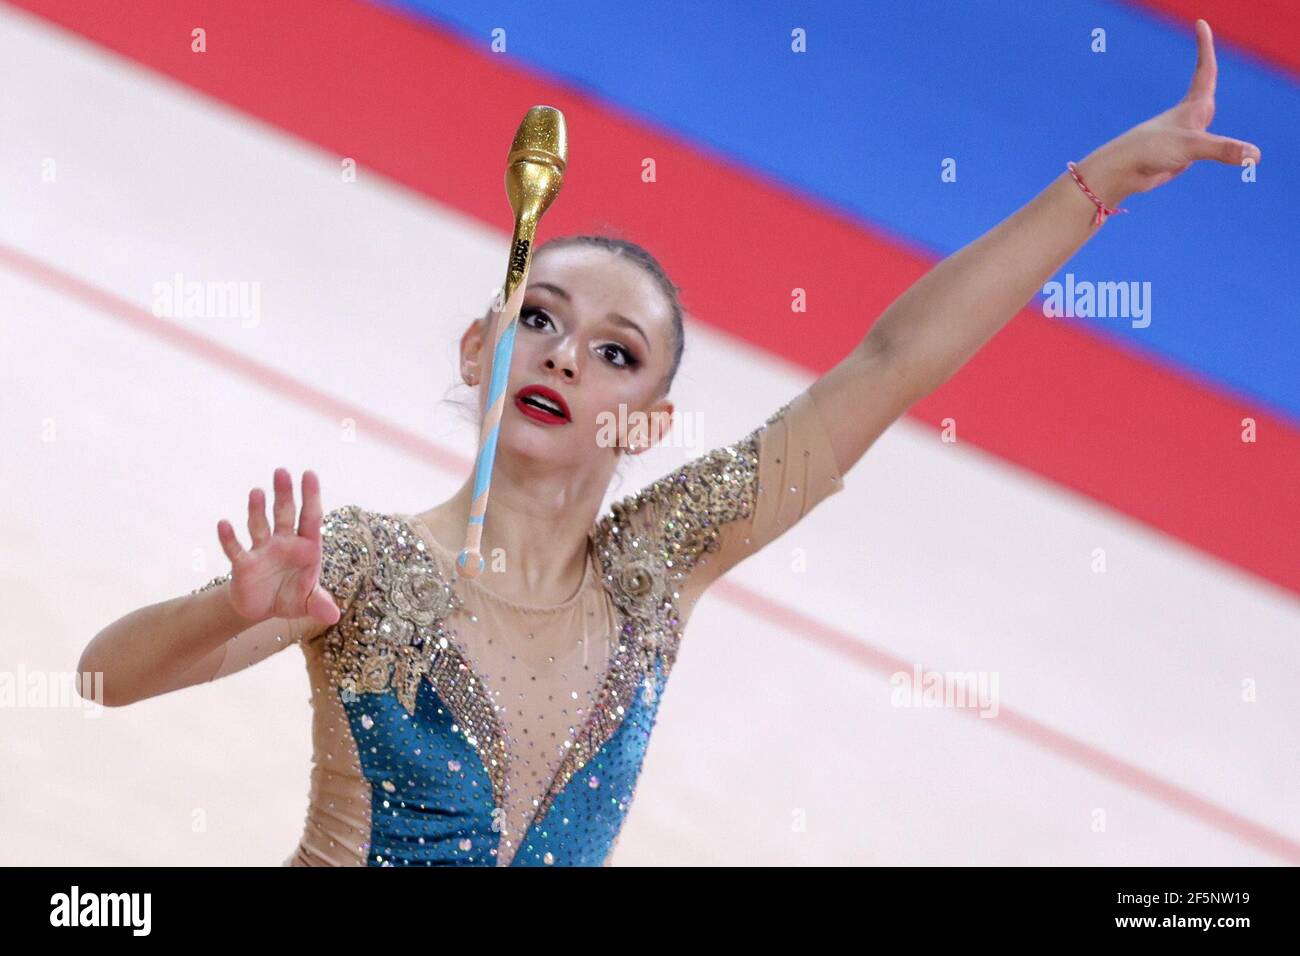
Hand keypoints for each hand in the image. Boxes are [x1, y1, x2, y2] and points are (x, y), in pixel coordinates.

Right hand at [215, 468, 340, 626]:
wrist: (263, 608)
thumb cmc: (291, 597)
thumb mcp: (308, 604)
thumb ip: (320, 605)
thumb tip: (333, 617)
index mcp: (306, 547)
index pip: (311, 518)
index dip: (311, 496)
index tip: (309, 473)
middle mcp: (284, 543)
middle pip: (284, 514)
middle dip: (284, 494)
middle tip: (282, 471)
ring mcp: (263, 551)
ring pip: (260, 525)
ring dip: (257, 510)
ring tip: (257, 492)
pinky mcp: (244, 564)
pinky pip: (236, 549)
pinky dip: (229, 538)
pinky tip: (223, 524)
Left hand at [1078, 19, 1259, 206]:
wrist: (1121, 173)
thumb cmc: (1150, 151)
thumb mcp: (1191, 146)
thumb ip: (1223, 149)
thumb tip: (1255, 156)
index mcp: (1192, 107)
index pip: (1205, 70)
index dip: (1204, 47)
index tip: (1199, 24)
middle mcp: (1187, 119)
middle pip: (1204, 88)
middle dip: (1207, 69)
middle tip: (1206, 50)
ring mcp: (1181, 137)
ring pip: (1201, 119)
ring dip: (1206, 107)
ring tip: (1205, 100)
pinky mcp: (1176, 156)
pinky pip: (1197, 146)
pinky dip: (1203, 142)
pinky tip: (1198, 149)